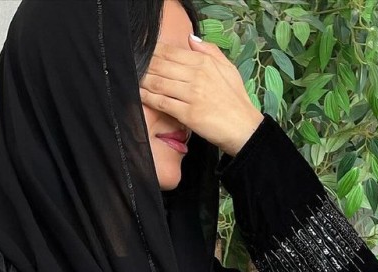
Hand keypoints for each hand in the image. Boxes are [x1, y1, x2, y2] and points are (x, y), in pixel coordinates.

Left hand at [138, 37, 263, 156]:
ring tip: (133, 78)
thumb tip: (191, 38)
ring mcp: (192, 95)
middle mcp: (197, 75)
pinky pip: (162, 103)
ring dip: (143, 80)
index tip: (144, 54)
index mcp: (205, 63)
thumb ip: (210, 51)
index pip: (172, 53)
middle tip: (134, 66)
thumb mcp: (228, 68)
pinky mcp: (188, 114)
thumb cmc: (235, 100)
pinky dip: (148, 98)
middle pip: (162, 66)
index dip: (154, 52)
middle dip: (145, 65)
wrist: (244, 127)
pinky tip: (139, 94)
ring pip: (160, 83)